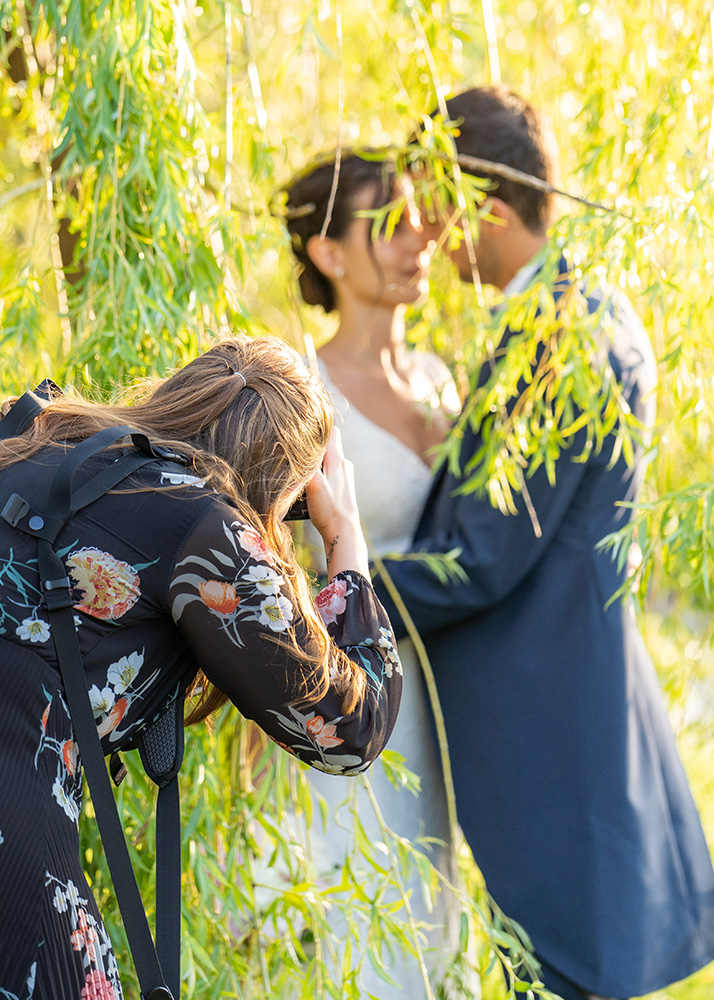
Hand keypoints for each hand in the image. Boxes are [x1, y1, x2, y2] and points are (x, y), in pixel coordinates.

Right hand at [305, 428, 368, 578]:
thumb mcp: (315, 485)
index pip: (330, 431)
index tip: (302, 424)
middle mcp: (344, 464)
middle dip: (312, 444)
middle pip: (327, 445)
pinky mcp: (341, 488)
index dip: (317, 426)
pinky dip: (318, 473)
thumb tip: (294, 448)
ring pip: (326, 459)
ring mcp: (344, 476)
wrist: (343, 533)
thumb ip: (307, 464)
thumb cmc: (330, 509)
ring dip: (314, 460)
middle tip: (295, 445)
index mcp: (338, 460)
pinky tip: (308, 482)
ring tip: (299, 464)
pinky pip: (327, 473)